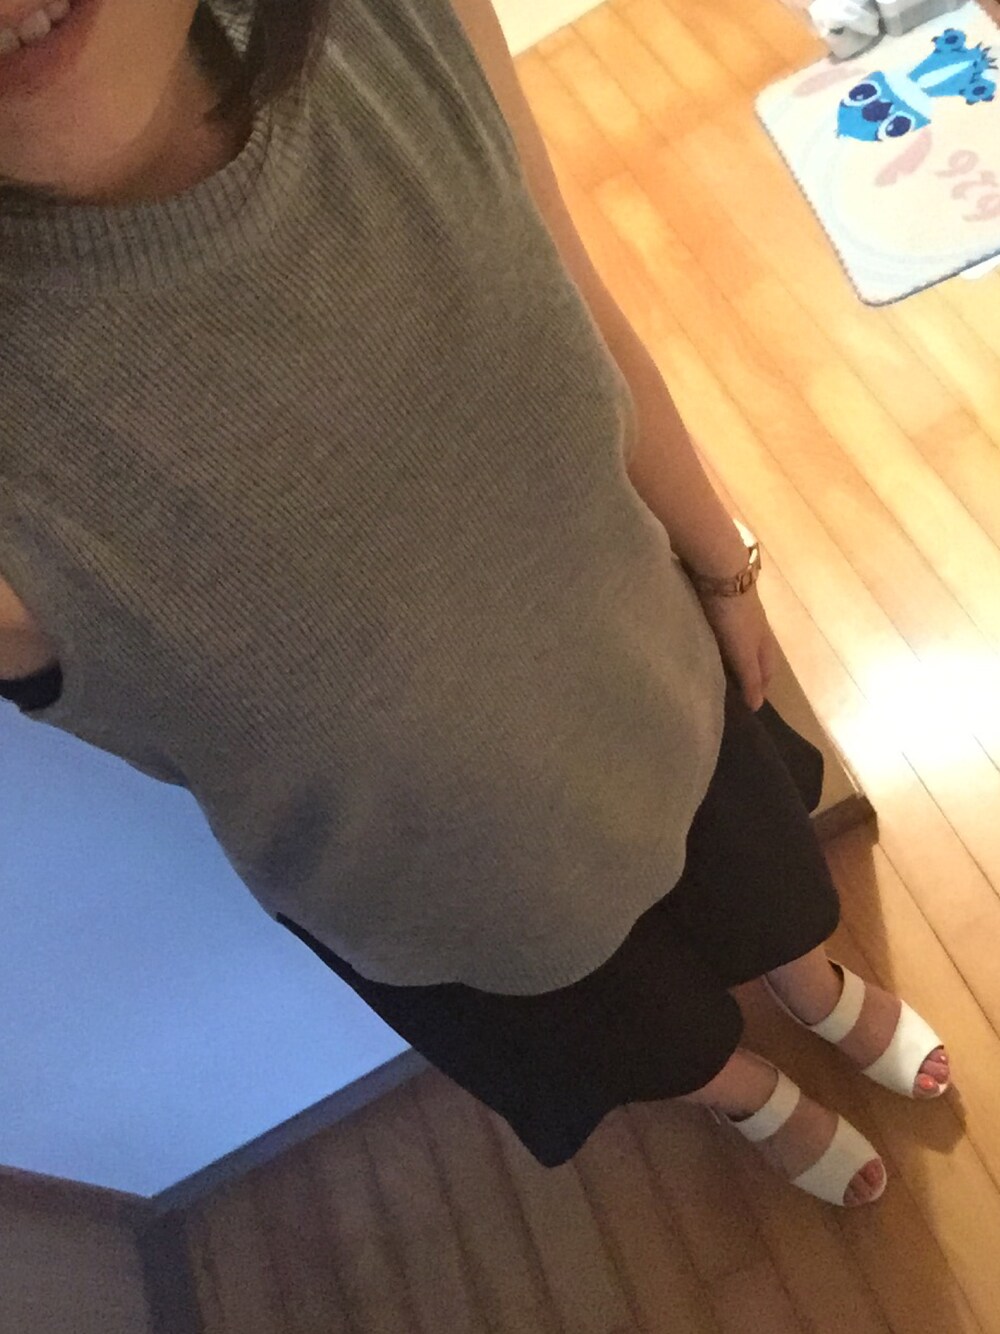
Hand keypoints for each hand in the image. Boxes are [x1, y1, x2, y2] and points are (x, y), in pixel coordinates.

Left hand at [697, 586, 777, 711]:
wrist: (721, 572)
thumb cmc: (735, 616)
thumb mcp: (743, 651)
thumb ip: (750, 677)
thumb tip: (757, 707)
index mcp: (763, 641)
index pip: (767, 670)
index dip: (761, 687)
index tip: (752, 704)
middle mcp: (756, 628)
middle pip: (756, 655)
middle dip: (750, 672)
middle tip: (736, 689)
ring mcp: (739, 614)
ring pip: (741, 641)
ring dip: (735, 656)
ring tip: (721, 669)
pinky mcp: (722, 602)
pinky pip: (724, 628)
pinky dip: (722, 640)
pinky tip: (710, 641)